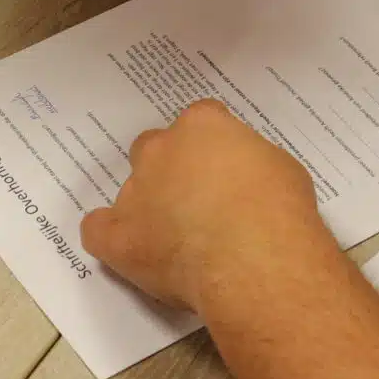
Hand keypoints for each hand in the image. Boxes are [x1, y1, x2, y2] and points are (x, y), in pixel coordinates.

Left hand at [82, 99, 325, 312]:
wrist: (255, 259)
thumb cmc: (280, 211)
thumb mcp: (281, 169)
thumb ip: (251, 164)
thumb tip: (245, 179)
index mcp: (202, 127)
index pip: (200, 120)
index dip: (212, 145)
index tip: (226, 166)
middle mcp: (161, 151)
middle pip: (153, 148)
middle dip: (170, 169)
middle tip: (198, 201)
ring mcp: (136, 193)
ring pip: (131, 192)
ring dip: (148, 208)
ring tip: (175, 240)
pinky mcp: (120, 237)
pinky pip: (97, 231)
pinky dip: (109, 237)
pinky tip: (126, 247)